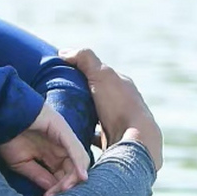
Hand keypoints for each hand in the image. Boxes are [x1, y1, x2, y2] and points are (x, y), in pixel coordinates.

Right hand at [0, 103, 88, 195]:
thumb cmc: (7, 138)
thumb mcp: (22, 164)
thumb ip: (39, 176)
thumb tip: (53, 190)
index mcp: (52, 154)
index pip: (65, 174)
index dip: (59, 187)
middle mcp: (61, 145)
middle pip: (74, 169)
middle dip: (67, 184)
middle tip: (54, 195)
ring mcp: (63, 136)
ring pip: (79, 160)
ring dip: (73, 177)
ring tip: (63, 189)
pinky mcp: (62, 128)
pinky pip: (75, 148)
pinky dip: (79, 163)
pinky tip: (80, 176)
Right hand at [59, 49, 161, 170]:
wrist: (135, 143)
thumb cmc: (119, 106)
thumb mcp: (101, 74)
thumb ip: (85, 59)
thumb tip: (64, 52)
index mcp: (124, 87)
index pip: (102, 76)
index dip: (84, 73)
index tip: (63, 76)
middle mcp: (126, 105)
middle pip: (100, 98)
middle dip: (83, 98)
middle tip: (61, 99)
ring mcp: (122, 126)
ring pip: (99, 119)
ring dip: (85, 118)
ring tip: (64, 119)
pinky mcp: (116, 143)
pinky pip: (97, 138)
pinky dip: (86, 137)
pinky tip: (74, 138)